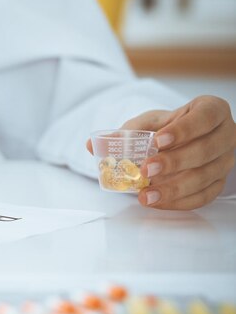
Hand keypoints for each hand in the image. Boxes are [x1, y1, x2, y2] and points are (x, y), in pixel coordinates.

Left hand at [88, 96, 235, 209]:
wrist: (184, 140)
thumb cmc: (168, 127)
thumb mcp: (148, 123)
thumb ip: (124, 132)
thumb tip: (92, 145)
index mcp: (212, 111)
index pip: (204, 118)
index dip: (183, 130)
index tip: (158, 140)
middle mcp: (225, 135)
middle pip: (205, 151)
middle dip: (173, 162)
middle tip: (145, 169)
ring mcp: (225, 161)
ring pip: (205, 177)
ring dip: (173, 189)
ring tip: (145, 194)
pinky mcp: (219, 182)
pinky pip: (203, 196)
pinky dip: (178, 202)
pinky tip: (156, 201)